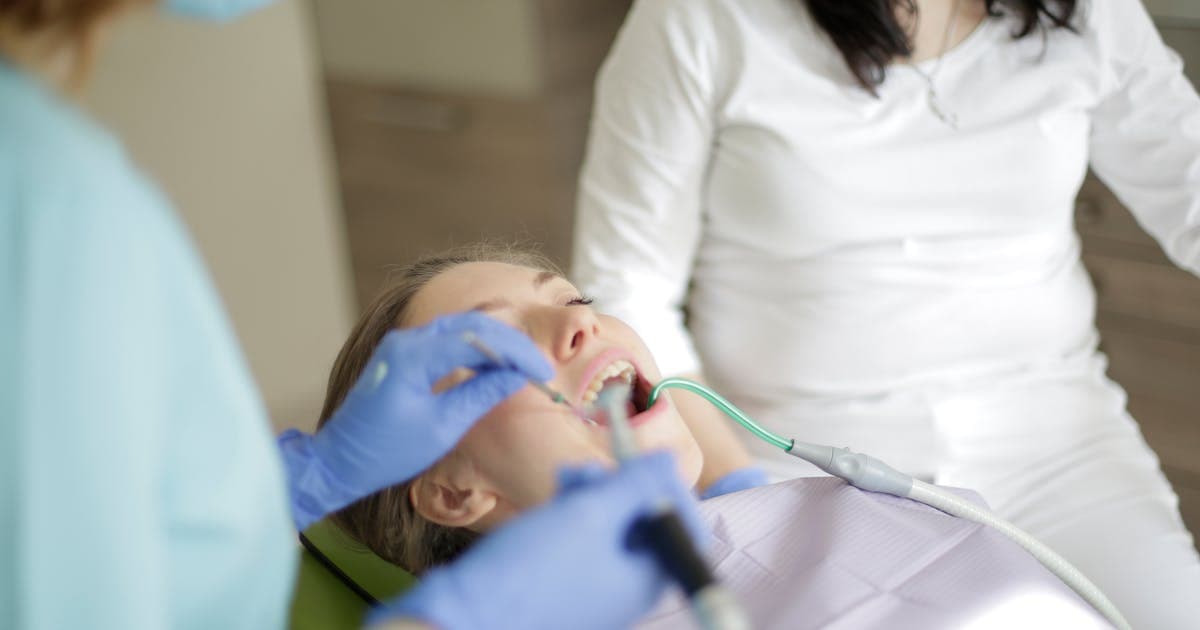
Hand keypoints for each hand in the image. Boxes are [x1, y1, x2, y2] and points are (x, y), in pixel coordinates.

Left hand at [280, 311, 551, 529]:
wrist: (339, 462)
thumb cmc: (387, 453)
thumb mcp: (443, 428)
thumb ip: (482, 394)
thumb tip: (517, 376)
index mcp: (413, 356)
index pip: (478, 339)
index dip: (516, 353)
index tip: (543, 373)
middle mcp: (406, 340)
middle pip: (472, 324)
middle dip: (511, 344)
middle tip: (539, 368)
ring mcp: (402, 343)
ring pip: (461, 327)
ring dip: (495, 343)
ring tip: (523, 366)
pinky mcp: (403, 353)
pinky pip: (446, 339)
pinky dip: (475, 348)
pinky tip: (494, 365)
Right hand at [372, 452, 704, 629]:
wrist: (469, 615)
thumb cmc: (530, 571)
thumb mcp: (589, 514)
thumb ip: (637, 484)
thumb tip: (670, 460)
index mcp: (649, 579)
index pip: (683, 524)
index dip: (663, 484)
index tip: (636, 459)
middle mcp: (630, 590)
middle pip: (646, 523)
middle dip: (621, 488)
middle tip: (587, 472)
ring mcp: (599, 591)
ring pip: (613, 529)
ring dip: (594, 497)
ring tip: (563, 482)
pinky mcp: (570, 588)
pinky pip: (587, 545)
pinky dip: (576, 518)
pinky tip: (552, 504)